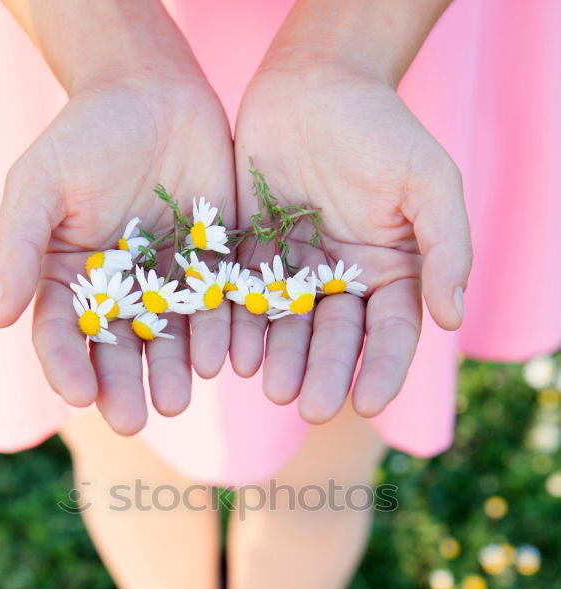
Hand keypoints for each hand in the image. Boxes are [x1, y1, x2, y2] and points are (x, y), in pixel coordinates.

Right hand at [0, 69, 233, 434]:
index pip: (61, 335)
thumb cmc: (86, 135)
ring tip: (176, 400)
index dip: (67, 367)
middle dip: (123, 387)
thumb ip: (17, 246)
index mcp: (68, 280)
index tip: (78, 394)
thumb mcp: (39, 183)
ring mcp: (167, 285)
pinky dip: (218, 336)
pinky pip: (216, 311)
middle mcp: (118, 293)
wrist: (154, 92)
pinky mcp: (211, 269)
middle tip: (132, 420)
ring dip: (172, 374)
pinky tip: (222, 360)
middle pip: (117, 351)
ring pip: (169, 342)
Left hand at [232, 62, 471, 421]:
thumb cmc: (380, 128)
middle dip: (324, 375)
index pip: (391, 334)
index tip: (370, 403)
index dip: (383, 370)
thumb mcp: (428, 180)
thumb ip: (446, 247)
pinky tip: (232, 353)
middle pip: (335, 340)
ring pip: (287, 328)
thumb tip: (452, 318)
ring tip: (271, 387)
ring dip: (281, 360)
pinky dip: (239, 327)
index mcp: (391, 274)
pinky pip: (243, 299)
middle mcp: (343, 283)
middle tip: (310, 409)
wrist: (314, 81)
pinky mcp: (250, 255)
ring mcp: (294, 272)